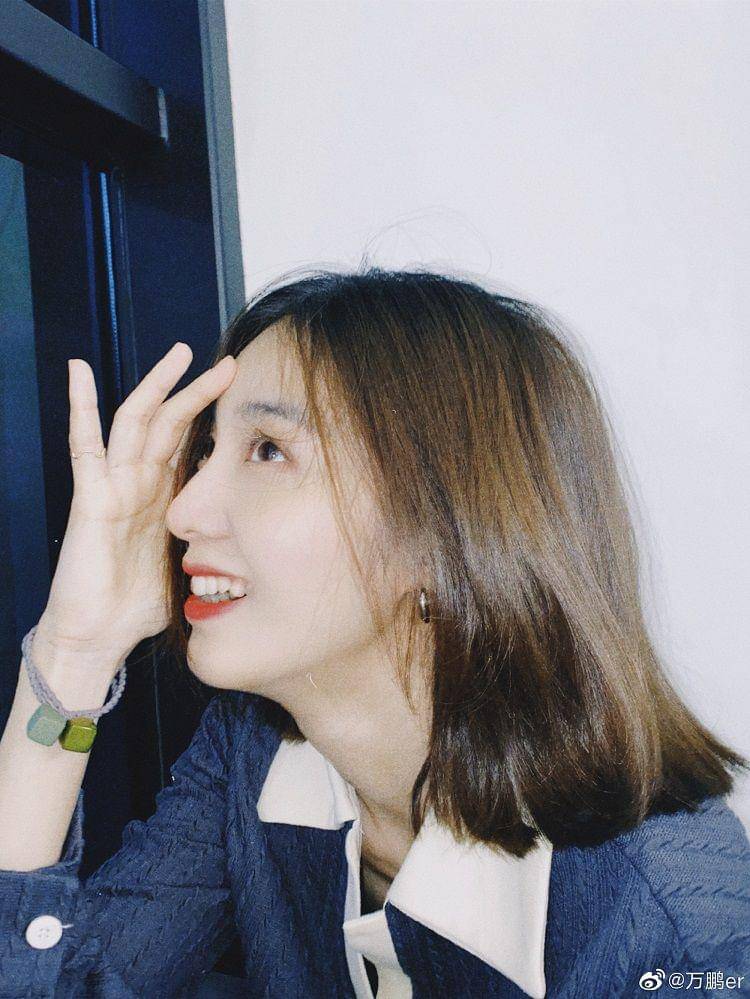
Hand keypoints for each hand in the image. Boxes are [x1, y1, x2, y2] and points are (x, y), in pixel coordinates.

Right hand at [34, 342, 235, 679]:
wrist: (98, 638)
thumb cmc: (136, 607)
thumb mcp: (187, 566)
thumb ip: (209, 546)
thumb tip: (250, 548)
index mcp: (164, 499)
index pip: (189, 444)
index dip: (212, 417)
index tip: (244, 396)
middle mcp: (140, 485)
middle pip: (169, 424)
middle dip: (195, 391)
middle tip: (227, 362)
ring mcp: (114, 488)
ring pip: (136, 423)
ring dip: (157, 387)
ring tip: (178, 353)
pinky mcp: (91, 500)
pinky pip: (86, 447)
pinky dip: (82, 408)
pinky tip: (79, 372)